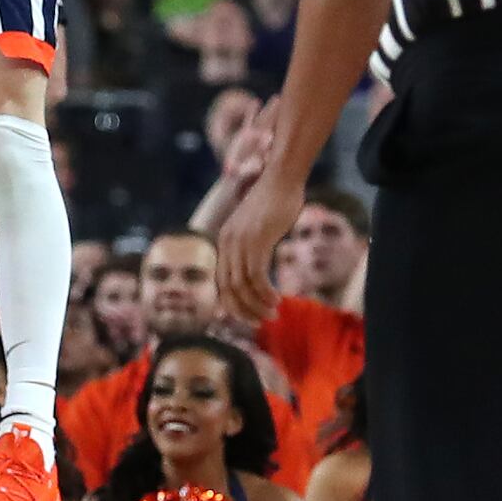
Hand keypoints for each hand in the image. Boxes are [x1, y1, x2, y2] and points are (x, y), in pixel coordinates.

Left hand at [210, 150, 290, 323]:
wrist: (281, 178)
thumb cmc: (275, 203)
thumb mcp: (257, 228)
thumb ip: (253, 247)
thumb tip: (257, 269)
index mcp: (224, 240)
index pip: (220, 281)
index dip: (230, 304)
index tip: (245, 317)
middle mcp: (227, 242)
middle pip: (228, 288)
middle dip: (243, 310)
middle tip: (260, 322)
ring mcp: (240, 241)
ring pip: (242, 286)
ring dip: (257, 305)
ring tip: (272, 314)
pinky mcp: (257, 240)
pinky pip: (256, 276)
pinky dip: (265, 293)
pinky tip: (277, 299)